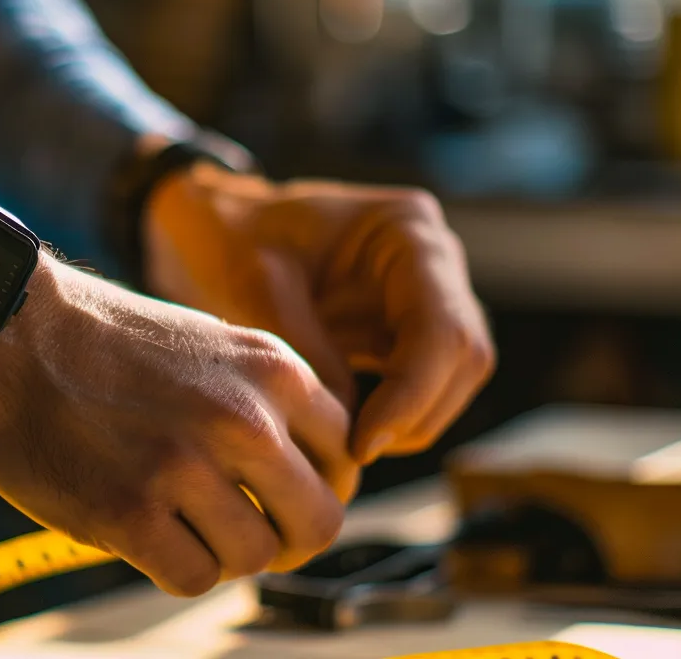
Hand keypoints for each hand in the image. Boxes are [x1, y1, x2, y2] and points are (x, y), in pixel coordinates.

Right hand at [0, 258, 356, 595]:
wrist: (5, 334)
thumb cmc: (101, 343)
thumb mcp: (209, 345)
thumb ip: (261, 403)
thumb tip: (303, 480)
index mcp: (272, 370)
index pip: (344, 457)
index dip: (315, 487)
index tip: (279, 495)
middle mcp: (243, 418)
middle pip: (319, 521)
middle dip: (288, 539)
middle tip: (248, 534)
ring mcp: (187, 467)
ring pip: (254, 557)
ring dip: (221, 553)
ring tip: (180, 524)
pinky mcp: (131, 513)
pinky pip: (193, 578)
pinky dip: (172, 568)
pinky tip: (144, 535)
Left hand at [143, 163, 494, 463]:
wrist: (216, 229)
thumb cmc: (232, 238)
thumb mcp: (258, 287)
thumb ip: (311, 354)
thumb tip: (356, 433)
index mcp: (406, 229)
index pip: (442, 327)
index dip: (412, 394)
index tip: (361, 443)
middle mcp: (433, 261)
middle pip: (465, 357)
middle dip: (415, 414)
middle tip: (351, 451)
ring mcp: (427, 297)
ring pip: (452, 380)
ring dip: (408, 422)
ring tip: (342, 441)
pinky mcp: (407, 332)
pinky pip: (423, 386)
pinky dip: (393, 417)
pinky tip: (344, 428)